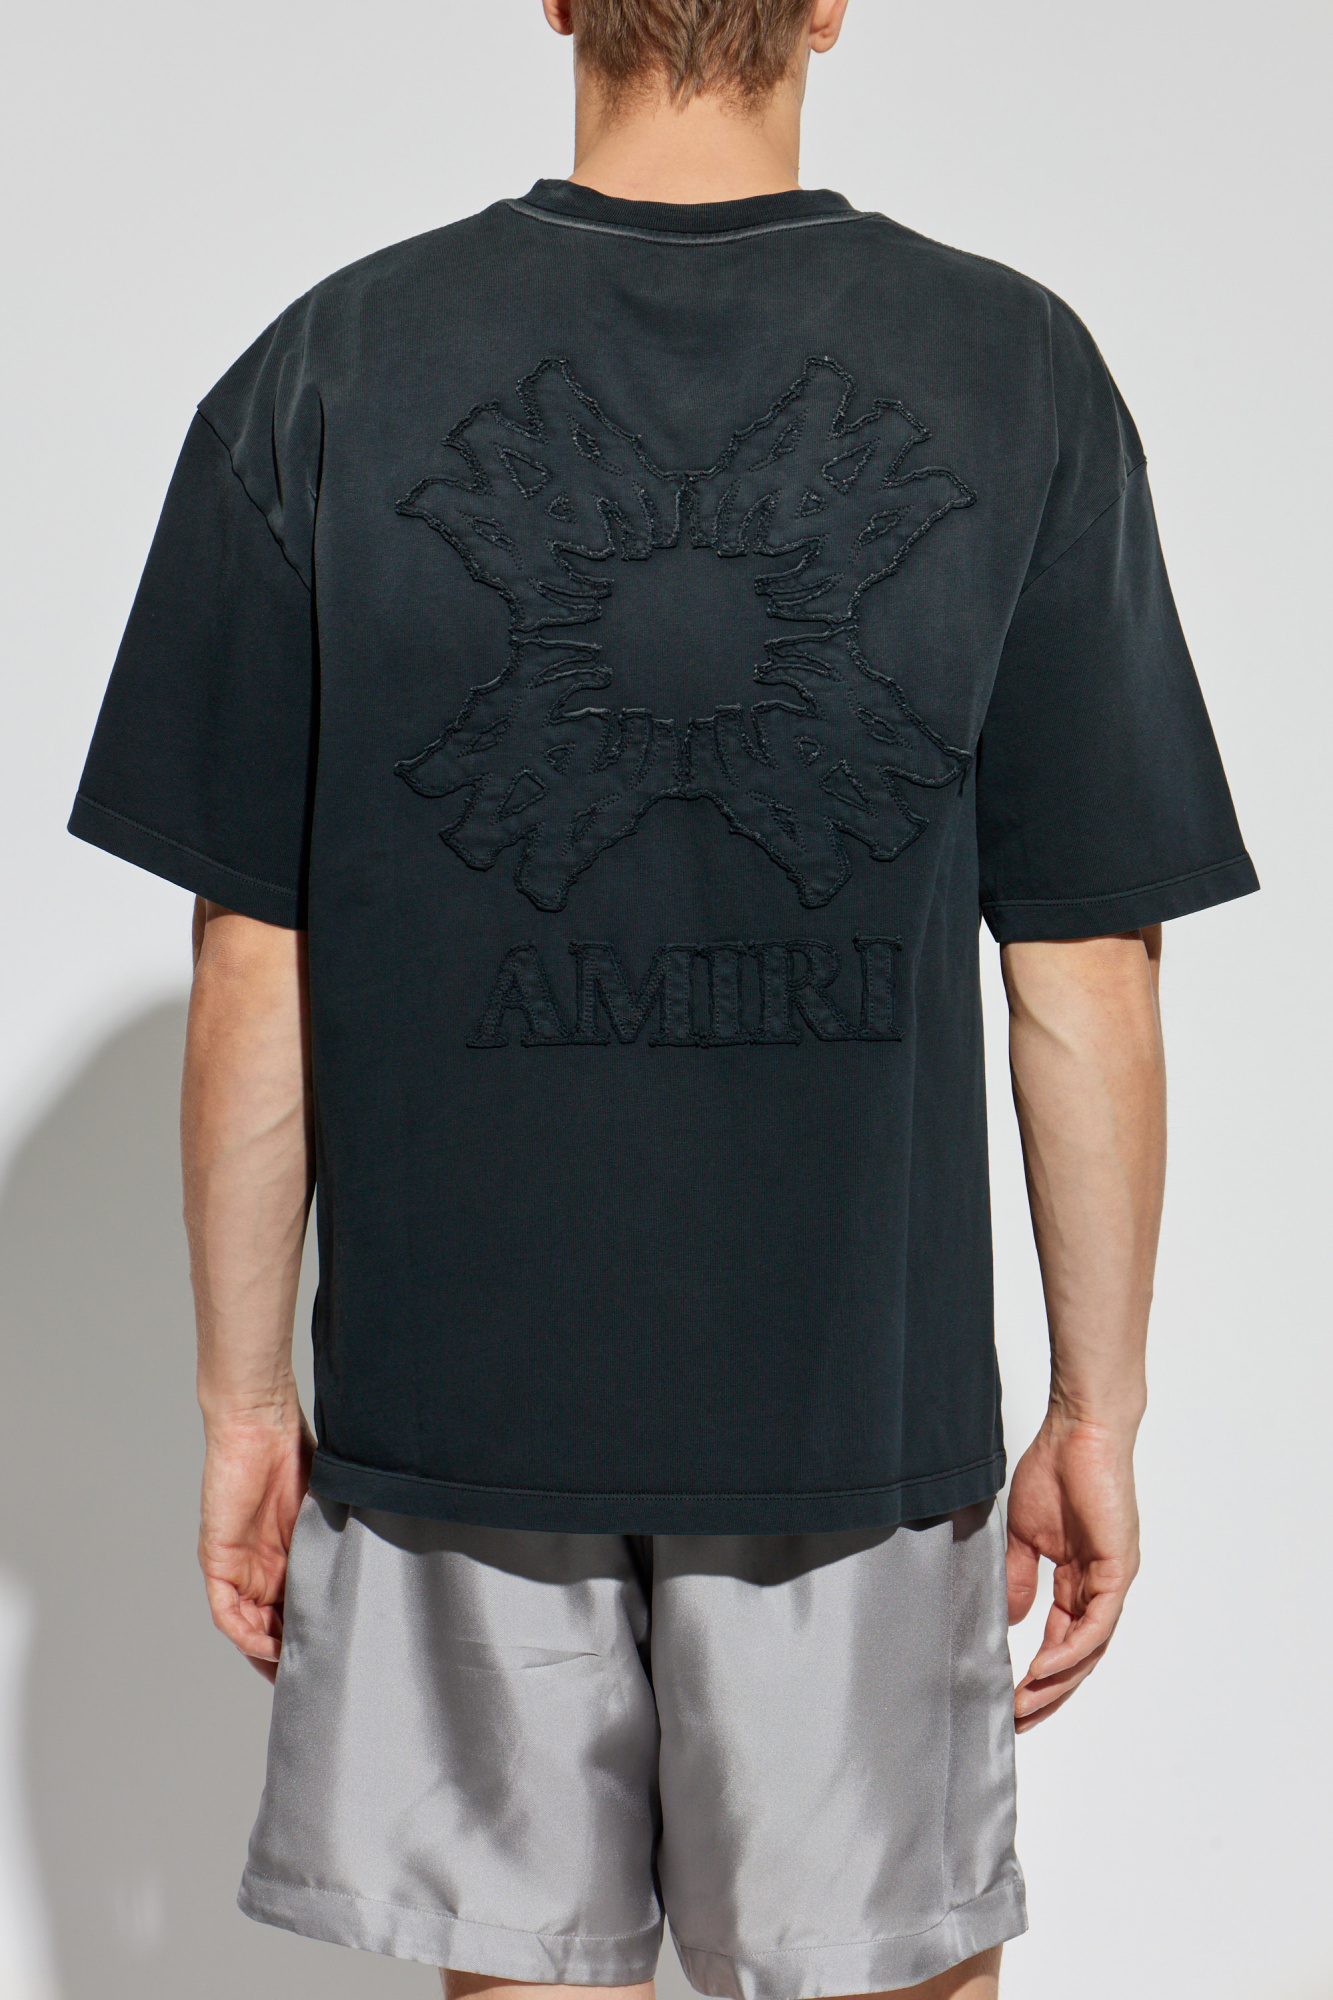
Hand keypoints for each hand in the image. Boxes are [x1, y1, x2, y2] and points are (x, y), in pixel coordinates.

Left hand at [198, 1403, 313, 1681]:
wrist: (260, 1420)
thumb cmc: (296, 1452)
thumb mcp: (326, 1510)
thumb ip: (339, 1541)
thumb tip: (379, 1573)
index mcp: (286, 1556)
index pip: (294, 1609)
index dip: (309, 1638)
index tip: (332, 1662)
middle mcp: (260, 1566)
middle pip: (271, 1626)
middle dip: (290, 1656)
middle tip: (316, 1680)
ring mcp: (238, 1564)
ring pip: (249, 1626)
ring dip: (269, 1652)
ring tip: (297, 1671)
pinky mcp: (218, 1559)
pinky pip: (227, 1612)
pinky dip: (247, 1633)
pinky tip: (271, 1646)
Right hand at [1005, 1409, 1140, 1730]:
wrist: (1078, 1431)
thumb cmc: (1053, 1470)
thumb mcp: (1024, 1535)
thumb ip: (1020, 1577)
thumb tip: (1015, 1619)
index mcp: (1080, 1579)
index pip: (1064, 1639)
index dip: (1040, 1673)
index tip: (1011, 1698)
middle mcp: (1100, 1586)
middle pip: (1080, 1657)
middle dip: (1050, 1692)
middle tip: (1019, 1719)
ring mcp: (1111, 1580)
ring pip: (1090, 1649)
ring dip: (1059, 1682)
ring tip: (1027, 1704)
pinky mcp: (1117, 1569)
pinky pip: (1096, 1624)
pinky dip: (1071, 1651)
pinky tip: (1043, 1668)